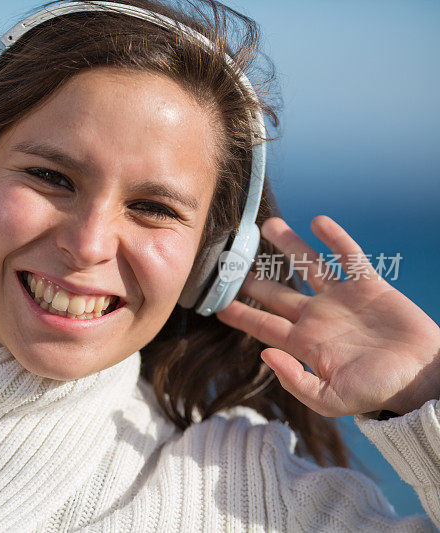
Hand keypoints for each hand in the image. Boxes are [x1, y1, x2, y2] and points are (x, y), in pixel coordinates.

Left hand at [216, 215, 439, 416]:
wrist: (421, 381)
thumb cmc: (375, 393)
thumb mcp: (329, 399)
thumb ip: (294, 381)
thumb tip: (265, 356)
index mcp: (304, 343)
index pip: (263, 324)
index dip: (240, 313)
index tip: (216, 302)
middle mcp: (317, 317)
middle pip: (276, 291)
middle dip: (252, 277)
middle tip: (229, 260)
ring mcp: (341, 300)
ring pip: (308, 265)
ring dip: (289, 245)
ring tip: (269, 225)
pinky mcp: (369, 287)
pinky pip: (349, 257)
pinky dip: (334, 238)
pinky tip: (318, 222)